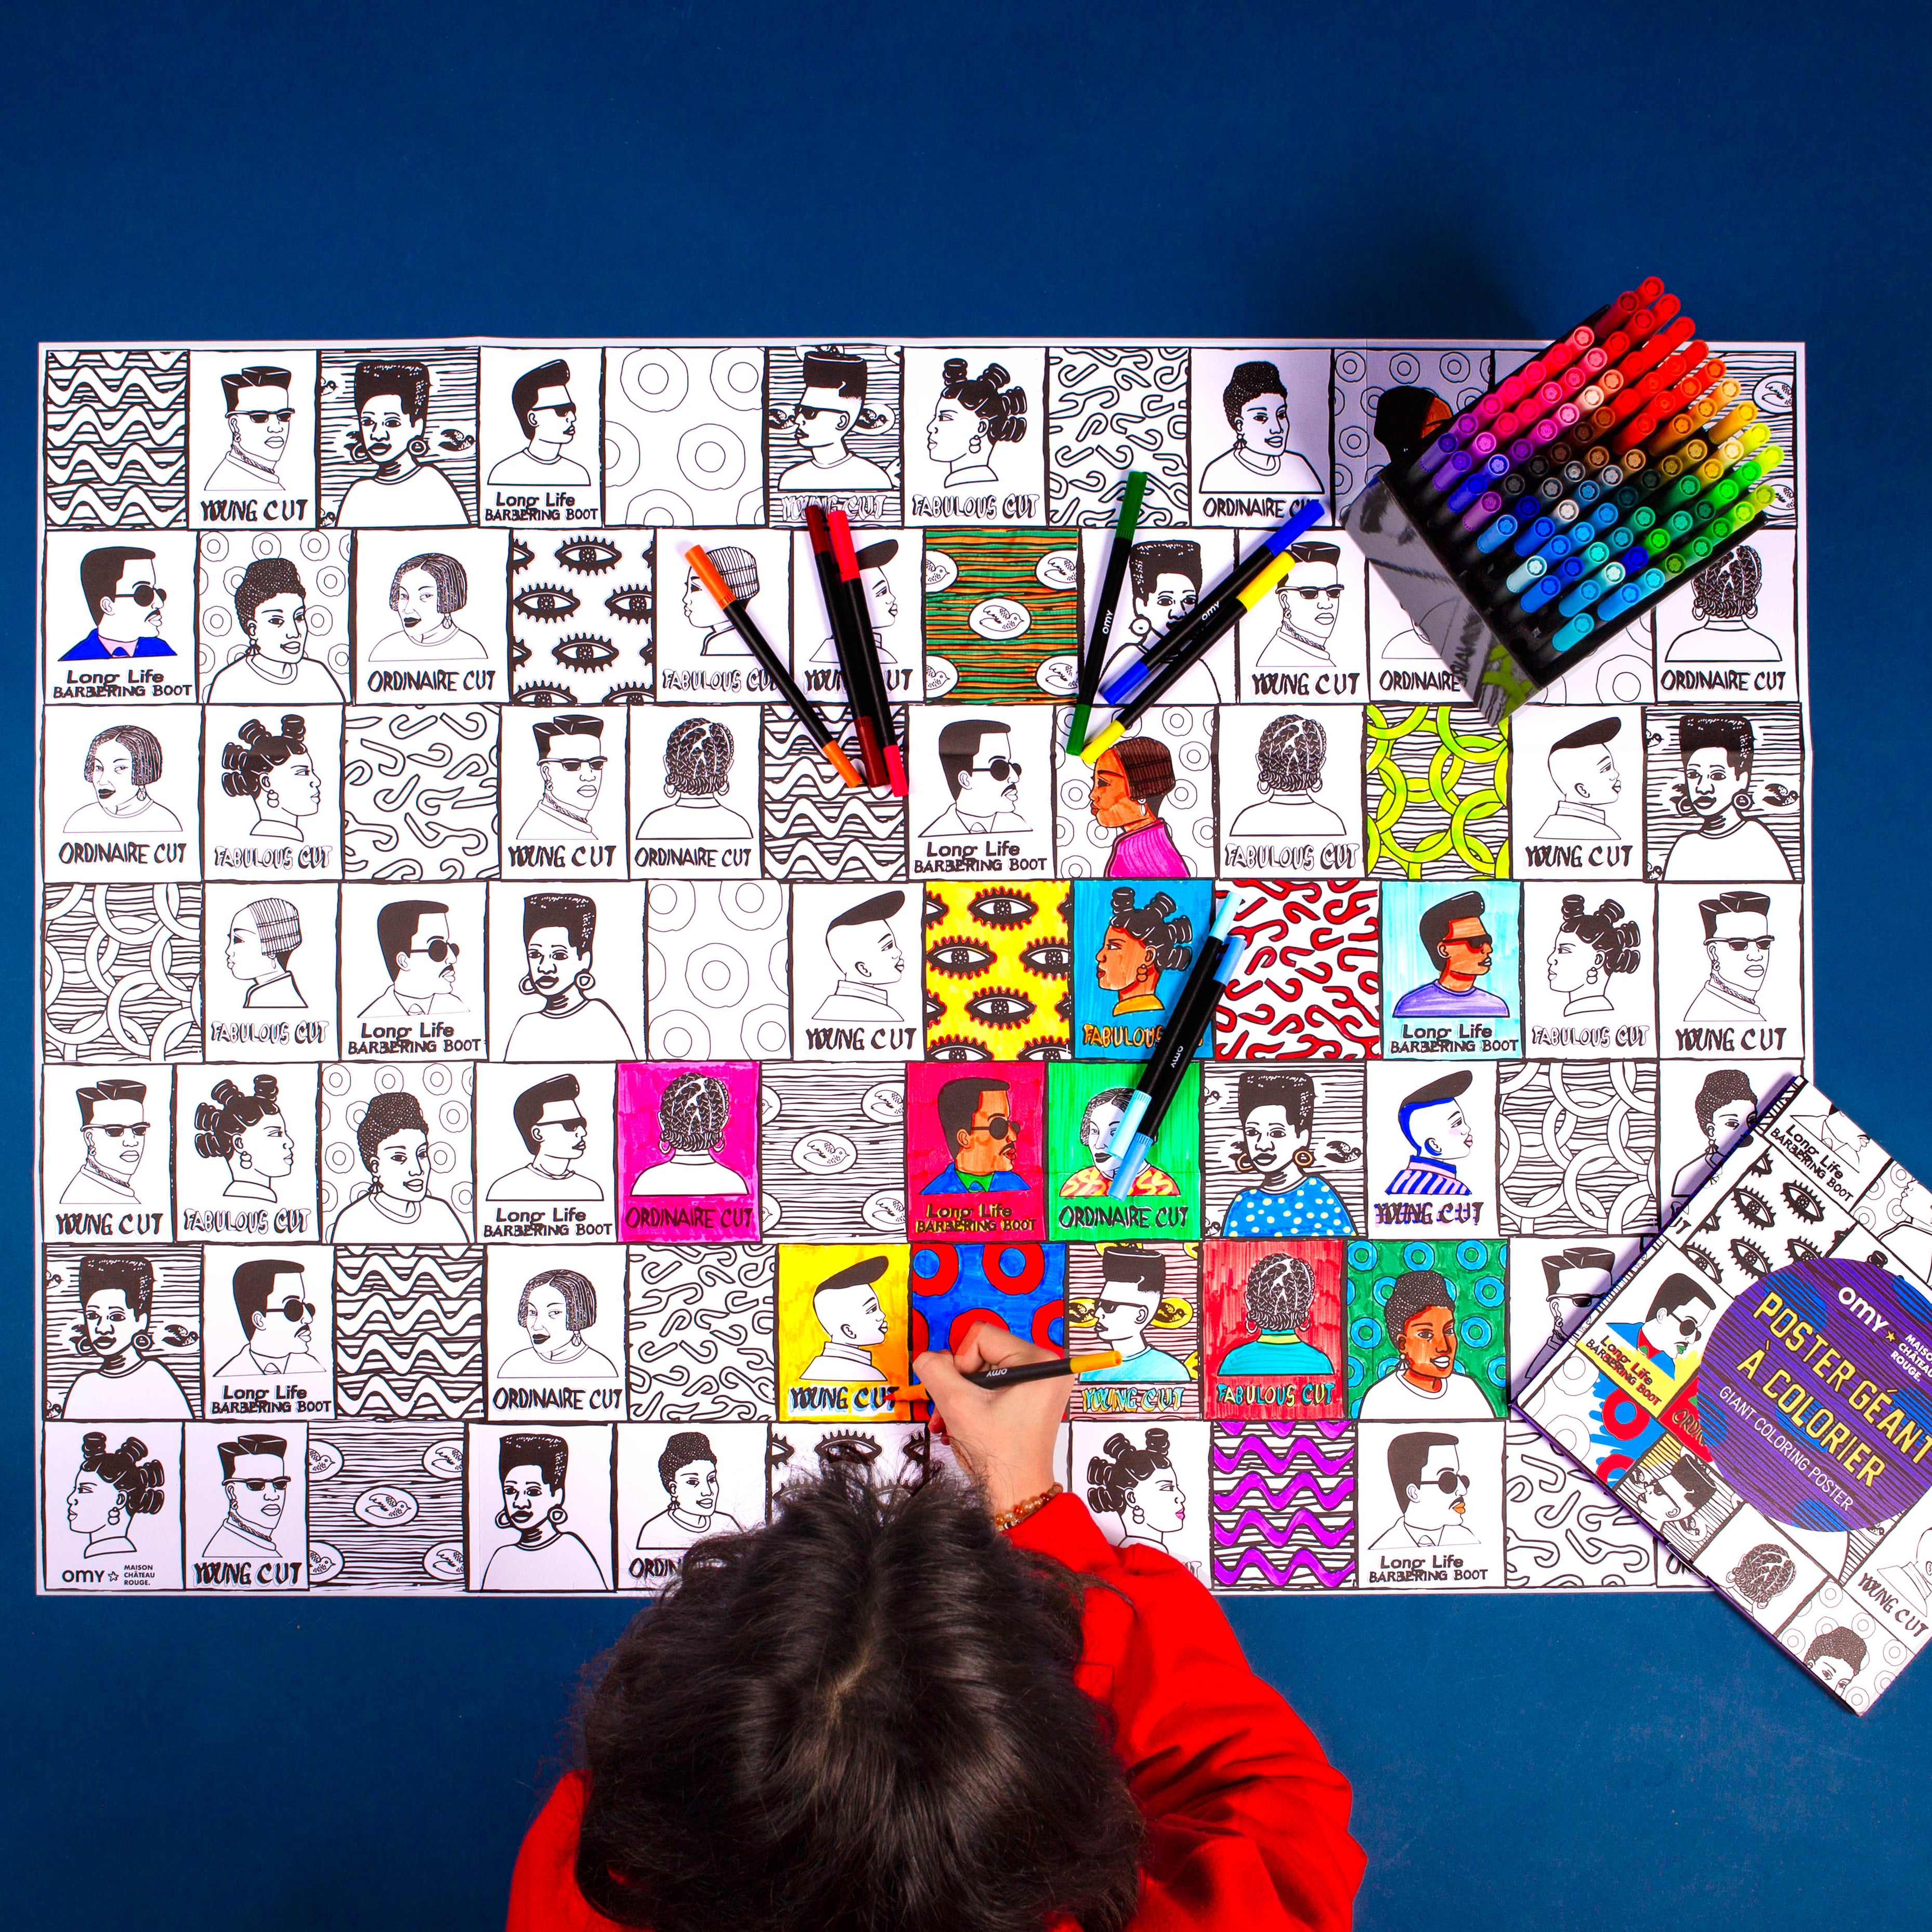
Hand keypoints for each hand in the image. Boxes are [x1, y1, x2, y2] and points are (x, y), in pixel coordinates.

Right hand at [916, 1322, 1069, 1520]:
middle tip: (953, 1410)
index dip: (960, 1364)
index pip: (980, 1336)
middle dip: (960, 1382)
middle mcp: (1046, 1367)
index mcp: (1039, 1361)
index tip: (964, 1395)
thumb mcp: (957, 1405)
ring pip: (984, 1371)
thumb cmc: (1000, 1455)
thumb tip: (926, 1357)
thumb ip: (935, 1371)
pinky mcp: (1032, 1398)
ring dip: (963, 1395)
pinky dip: (976, 1402)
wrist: (1017, 1494)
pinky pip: (994, 1385)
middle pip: (982, 1353)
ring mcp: (1040, 1384)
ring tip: (955, 1421)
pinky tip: (967, 1423)